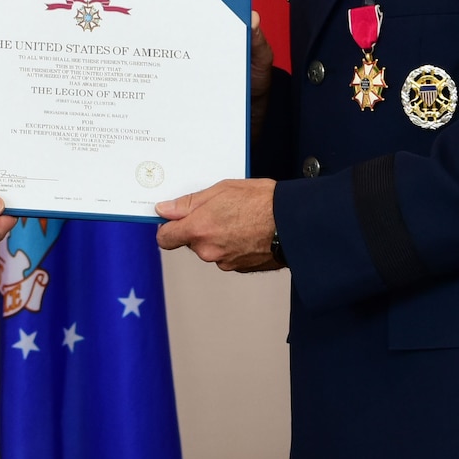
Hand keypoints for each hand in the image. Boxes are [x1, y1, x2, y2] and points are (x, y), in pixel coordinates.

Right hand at [134, 0, 275, 103]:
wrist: (244, 113)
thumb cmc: (254, 79)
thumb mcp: (259, 59)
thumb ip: (257, 41)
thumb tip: (253, 19)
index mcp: (222, 20)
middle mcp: (200, 29)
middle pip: (177, 4)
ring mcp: (184, 47)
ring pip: (162, 27)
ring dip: (144, 15)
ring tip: (128, 6)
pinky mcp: (174, 68)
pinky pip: (158, 56)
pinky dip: (142, 50)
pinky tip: (130, 46)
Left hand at [155, 178, 281, 271]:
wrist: (294, 223)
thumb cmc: (261, 202)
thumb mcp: (221, 190)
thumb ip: (188, 203)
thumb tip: (165, 210)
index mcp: (199, 229)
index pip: (165, 238)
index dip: (167, 228)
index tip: (173, 219)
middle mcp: (208, 250)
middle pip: (190, 242)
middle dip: (198, 228)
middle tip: (217, 210)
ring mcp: (224, 262)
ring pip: (210, 248)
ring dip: (216, 236)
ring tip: (237, 218)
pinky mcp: (240, 268)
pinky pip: (226, 255)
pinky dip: (232, 245)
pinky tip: (246, 231)